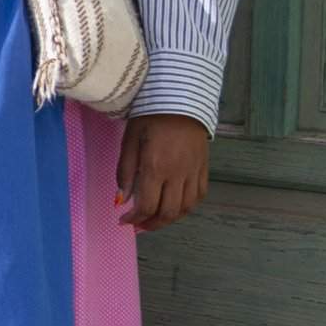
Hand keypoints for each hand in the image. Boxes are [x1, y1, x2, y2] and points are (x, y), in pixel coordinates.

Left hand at [116, 113, 209, 232]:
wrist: (181, 100)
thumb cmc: (149, 117)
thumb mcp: (129, 141)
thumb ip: (125, 172)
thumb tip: (121, 200)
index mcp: (156, 167)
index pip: (147, 205)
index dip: (134, 218)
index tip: (123, 221)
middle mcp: (178, 173)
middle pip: (168, 213)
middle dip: (150, 224)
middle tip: (138, 225)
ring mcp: (194, 172)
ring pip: (185, 208)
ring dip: (168, 219)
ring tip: (154, 219)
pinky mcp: (204, 168)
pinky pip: (199, 196)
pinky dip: (186, 207)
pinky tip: (174, 207)